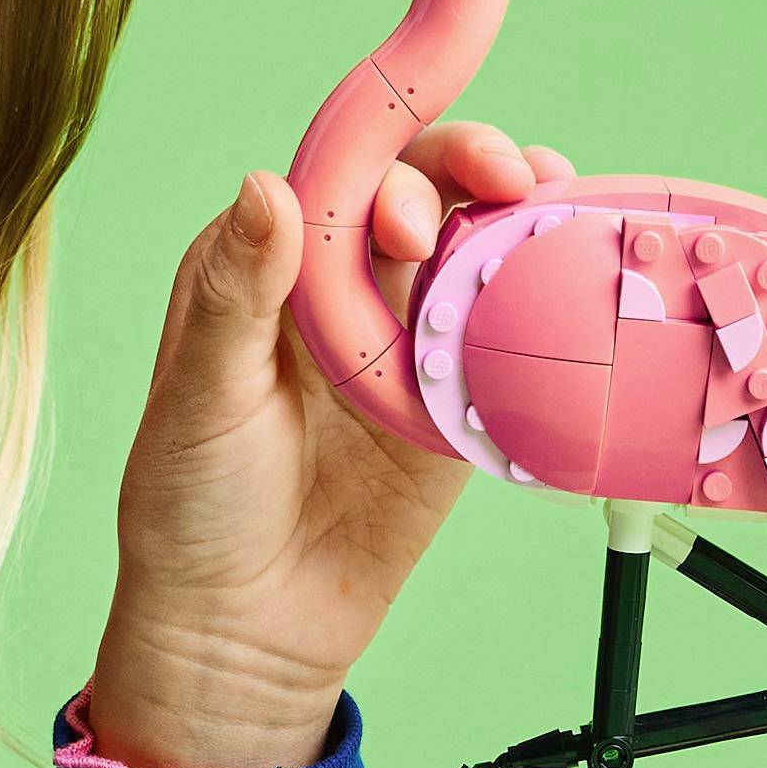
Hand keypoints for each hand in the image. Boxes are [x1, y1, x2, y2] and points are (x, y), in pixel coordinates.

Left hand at [86, 123, 576, 767]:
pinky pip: (506, 334)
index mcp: (267, 264)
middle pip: (424, 189)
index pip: (340, 170)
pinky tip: (573, 278)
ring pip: (474, 246)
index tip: (444, 148)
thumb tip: (266, 185)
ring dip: (519, 216)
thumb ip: (239, 296)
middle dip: (470, 168)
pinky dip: (543, 300)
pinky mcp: (452, 399)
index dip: (398, 137)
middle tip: (503, 183)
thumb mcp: (203, 399)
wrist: (245, 630)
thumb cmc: (192, 509)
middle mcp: (341, 287)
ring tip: (551, 206)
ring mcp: (404, 339)